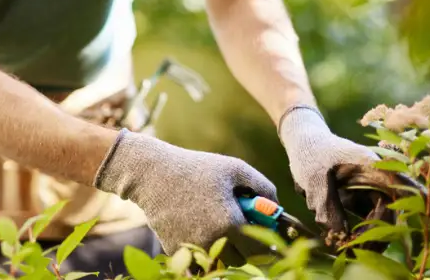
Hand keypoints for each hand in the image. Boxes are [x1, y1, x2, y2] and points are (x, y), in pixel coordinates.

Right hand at [94, 129, 276, 265]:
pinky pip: (198, 258)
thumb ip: (262, 186)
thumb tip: (276, 205)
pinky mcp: (176, 250)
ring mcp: (192, 248)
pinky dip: (203, 247)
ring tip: (218, 224)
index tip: (265, 235)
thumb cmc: (196, 168)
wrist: (153, 174)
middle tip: (239, 226)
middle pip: (240, 261)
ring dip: (224, 249)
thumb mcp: (234, 168)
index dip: (267, 244)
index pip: (260, 251)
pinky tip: (198, 225)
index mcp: (230, 224)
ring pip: (219, 261)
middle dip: (244, 247)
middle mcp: (212, 241)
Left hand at [278, 106, 429, 236]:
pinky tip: (348, 243)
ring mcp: (371, 189)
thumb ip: (326, 206)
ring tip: (349, 248)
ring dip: (371, 236)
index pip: (399, 181)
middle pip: (392, 208)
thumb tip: (340, 236)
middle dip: (380, 232)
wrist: (303, 146)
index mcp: (370, 165)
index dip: (417, 196)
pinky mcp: (362, 199)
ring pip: (383, 218)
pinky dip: (362, 233)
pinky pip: (371, 221)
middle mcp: (377, 178)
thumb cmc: (310, 154)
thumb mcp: (313, 178)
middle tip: (357, 248)